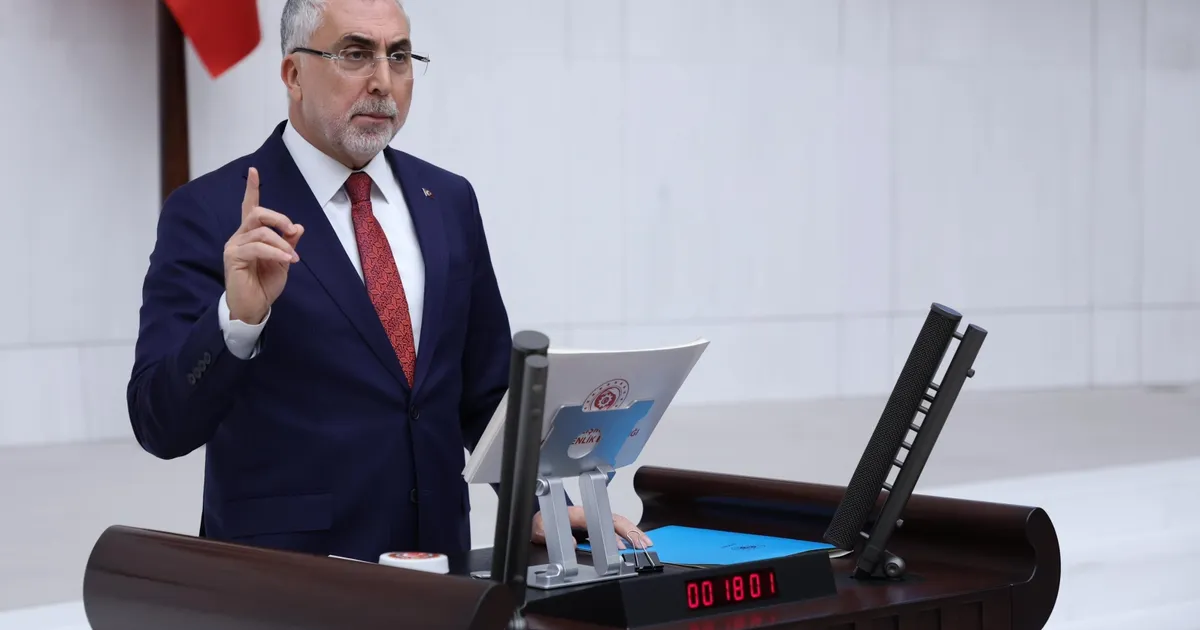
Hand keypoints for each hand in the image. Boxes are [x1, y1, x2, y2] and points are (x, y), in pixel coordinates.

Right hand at [223, 167, 303, 323]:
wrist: (254, 306)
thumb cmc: (265, 283)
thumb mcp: (283, 260)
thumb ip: (289, 243)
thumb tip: (298, 226)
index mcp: (251, 234)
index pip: (250, 206)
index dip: (252, 188)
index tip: (254, 170)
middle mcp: (240, 236)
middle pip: (257, 213)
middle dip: (278, 217)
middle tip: (291, 230)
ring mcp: (234, 245)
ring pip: (261, 232)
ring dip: (281, 243)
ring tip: (291, 258)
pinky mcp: (233, 257)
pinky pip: (257, 247)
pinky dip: (275, 252)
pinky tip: (287, 261)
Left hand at [531, 506, 653, 549]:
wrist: (535, 522)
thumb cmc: (539, 524)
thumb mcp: (538, 530)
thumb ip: (549, 533)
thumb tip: (571, 542)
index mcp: (577, 514)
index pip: (602, 518)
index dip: (616, 529)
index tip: (626, 543)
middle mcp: (587, 516)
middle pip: (615, 519)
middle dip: (632, 531)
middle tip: (644, 544)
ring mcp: (591, 522)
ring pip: (616, 524)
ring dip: (632, 533)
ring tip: (645, 544)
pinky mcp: (591, 529)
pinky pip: (611, 530)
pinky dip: (624, 537)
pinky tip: (630, 546)